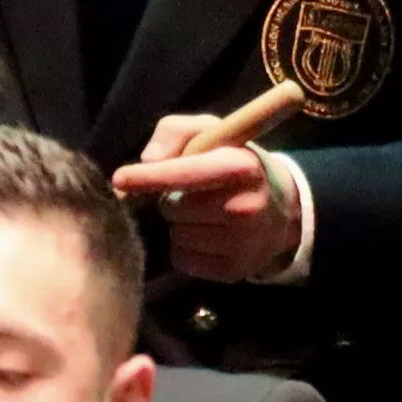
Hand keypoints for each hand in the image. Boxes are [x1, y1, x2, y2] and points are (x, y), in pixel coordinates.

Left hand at [113, 119, 305, 283]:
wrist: (281, 211)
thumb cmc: (234, 164)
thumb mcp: (212, 133)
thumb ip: (175, 131)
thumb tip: (149, 159)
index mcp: (240, 166)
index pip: (184, 173)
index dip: (148, 176)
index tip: (119, 179)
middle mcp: (245, 207)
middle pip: (172, 207)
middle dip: (171, 199)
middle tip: (191, 194)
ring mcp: (242, 243)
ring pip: (176, 235)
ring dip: (178, 225)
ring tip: (202, 215)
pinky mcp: (234, 270)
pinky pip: (183, 259)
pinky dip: (185, 248)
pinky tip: (206, 236)